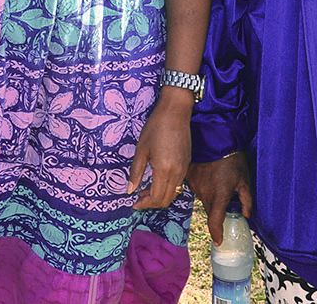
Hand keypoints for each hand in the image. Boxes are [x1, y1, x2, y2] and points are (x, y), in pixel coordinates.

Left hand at [128, 91, 191, 209]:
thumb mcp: (141, 149)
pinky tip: (156, 180)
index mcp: (164, 170)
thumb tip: (129, 191)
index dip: (144, 204)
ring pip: (173, 193)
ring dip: (159, 196)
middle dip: (151, 203)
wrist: (176, 111)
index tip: (134, 203)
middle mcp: (177, 173)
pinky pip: (178, 183)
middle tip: (138, 198)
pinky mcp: (187, 163)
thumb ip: (135, 172)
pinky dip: (167, 188)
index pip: (156, 198)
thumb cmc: (155, 127)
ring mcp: (184, 169)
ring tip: (144, 190)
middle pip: (166, 199)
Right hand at [188, 151, 254, 242]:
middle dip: (217, 212)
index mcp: (219, 196)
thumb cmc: (233, 159)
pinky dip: (203, 187)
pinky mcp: (189, 177)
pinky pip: (196, 189)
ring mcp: (195, 186)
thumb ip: (246, 200)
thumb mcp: (244, 179)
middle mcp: (205, 194)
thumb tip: (246, 216)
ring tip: (218, 184)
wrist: (214, 138)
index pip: (215, 221)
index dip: (217, 234)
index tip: (219, 241)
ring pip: (203, 200)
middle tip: (225, 203)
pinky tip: (209, 176)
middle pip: (210, 211)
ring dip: (210, 198)